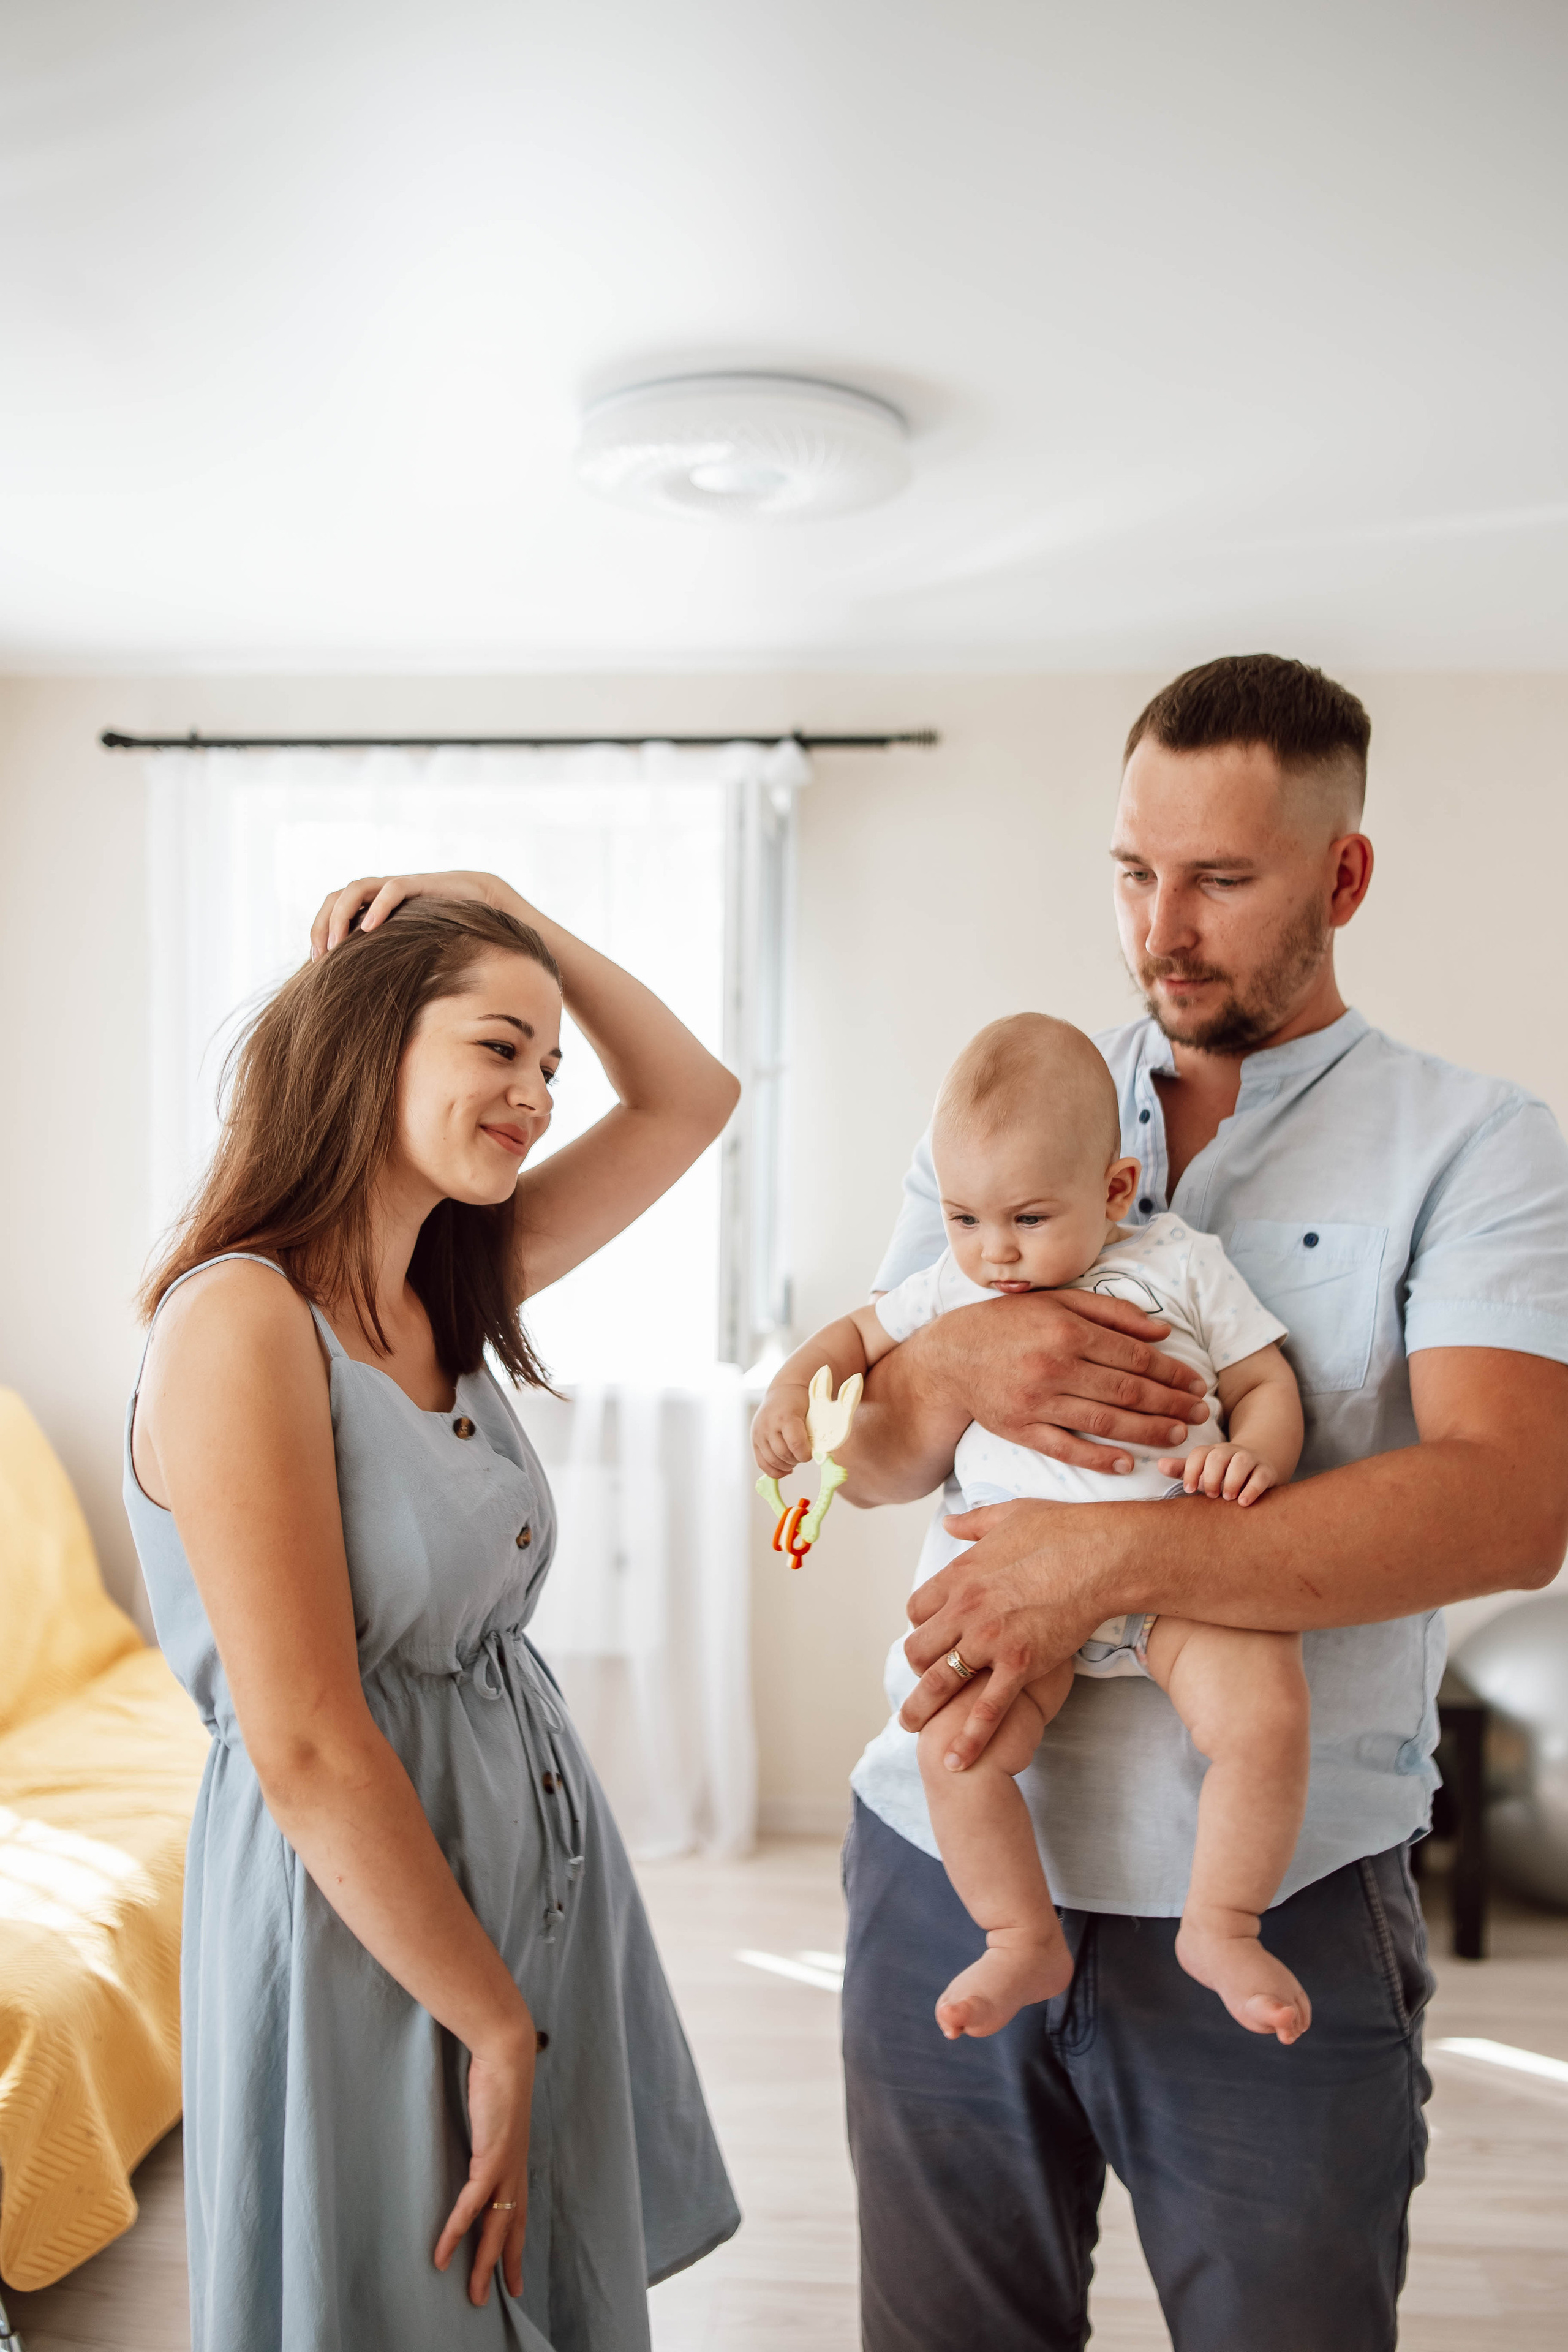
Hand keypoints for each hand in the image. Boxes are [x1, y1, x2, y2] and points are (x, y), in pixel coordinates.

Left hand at [309, 871, 525, 958]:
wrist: (479, 903)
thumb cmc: (443, 930)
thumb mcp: (408, 948)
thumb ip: (387, 960)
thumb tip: (364, 997)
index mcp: (370, 905)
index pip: (332, 909)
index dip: (318, 931)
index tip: (316, 963)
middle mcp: (378, 893)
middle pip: (335, 897)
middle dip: (321, 925)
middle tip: (321, 956)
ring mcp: (395, 886)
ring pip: (355, 888)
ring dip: (341, 916)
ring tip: (336, 944)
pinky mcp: (417, 884)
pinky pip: (392, 890)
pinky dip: (378, 907)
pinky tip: (369, 929)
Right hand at [434, 2026, 535, 2306]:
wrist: (506, 2048)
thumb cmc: (496, 2069)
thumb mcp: (490, 2106)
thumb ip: (482, 2122)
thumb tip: (471, 2122)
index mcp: (515, 2157)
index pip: (518, 2209)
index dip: (516, 2239)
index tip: (515, 2267)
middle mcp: (515, 2167)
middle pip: (513, 2227)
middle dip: (508, 2264)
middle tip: (505, 2295)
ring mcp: (506, 2166)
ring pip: (496, 2228)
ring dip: (483, 2264)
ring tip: (474, 2296)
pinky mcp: (492, 2159)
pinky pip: (471, 2207)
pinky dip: (456, 2233)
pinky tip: (442, 2256)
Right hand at [752, 1385, 811, 1478]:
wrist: (783, 1392)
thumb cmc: (801, 1403)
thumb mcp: (812, 1412)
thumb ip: (815, 1433)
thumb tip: (820, 1455)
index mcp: (785, 1416)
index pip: (795, 1444)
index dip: (805, 1454)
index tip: (810, 1453)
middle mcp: (769, 1424)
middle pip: (783, 1455)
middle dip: (796, 1459)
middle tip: (803, 1454)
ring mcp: (759, 1433)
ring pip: (772, 1461)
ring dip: (786, 1465)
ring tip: (794, 1459)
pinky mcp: (754, 1439)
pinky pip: (762, 1463)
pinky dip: (774, 1471)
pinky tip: (786, 1469)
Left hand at [898, 1498, 1113, 1766]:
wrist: (1102, 1554)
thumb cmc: (1063, 1530)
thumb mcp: (1009, 1514)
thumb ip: (975, 1523)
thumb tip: (952, 1522)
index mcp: (961, 1575)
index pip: (917, 1608)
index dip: (921, 1624)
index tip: (931, 1634)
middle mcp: (965, 1609)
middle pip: (919, 1648)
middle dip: (919, 1666)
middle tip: (925, 1680)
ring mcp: (990, 1639)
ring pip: (938, 1681)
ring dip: (921, 1707)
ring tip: (911, 1727)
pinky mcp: (1020, 1664)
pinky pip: (987, 1709)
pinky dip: (970, 1738)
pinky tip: (957, 1759)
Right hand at [925, 1288, 1208, 1472]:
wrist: (949, 1355)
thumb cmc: (1009, 1324)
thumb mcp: (1058, 1302)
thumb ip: (1111, 1312)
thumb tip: (1162, 1330)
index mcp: (1067, 1331)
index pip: (1134, 1356)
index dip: (1171, 1372)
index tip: (1196, 1383)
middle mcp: (1055, 1366)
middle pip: (1127, 1391)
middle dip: (1171, 1405)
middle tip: (1202, 1414)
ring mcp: (1037, 1402)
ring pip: (1105, 1422)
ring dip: (1148, 1432)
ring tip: (1179, 1436)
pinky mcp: (1020, 1430)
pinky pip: (1066, 1449)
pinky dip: (1099, 1459)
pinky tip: (1127, 1464)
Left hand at [1156, 1442, 1278, 1504]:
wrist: (1259, 1464)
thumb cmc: (1224, 1472)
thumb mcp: (1203, 1470)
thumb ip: (1183, 1469)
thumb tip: (1160, 1465)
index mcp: (1212, 1452)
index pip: (1199, 1454)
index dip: (1191, 1470)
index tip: (1189, 1489)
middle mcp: (1231, 1452)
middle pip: (1218, 1456)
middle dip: (1211, 1476)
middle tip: (1210, 1495)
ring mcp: (1250, 1459)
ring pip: (1241, 1461)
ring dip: (1232, 1480)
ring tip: (1227, 1497)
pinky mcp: (1267, 1471)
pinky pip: (1261, 1476)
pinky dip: (1252, 1489)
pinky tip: (1243, 1502)